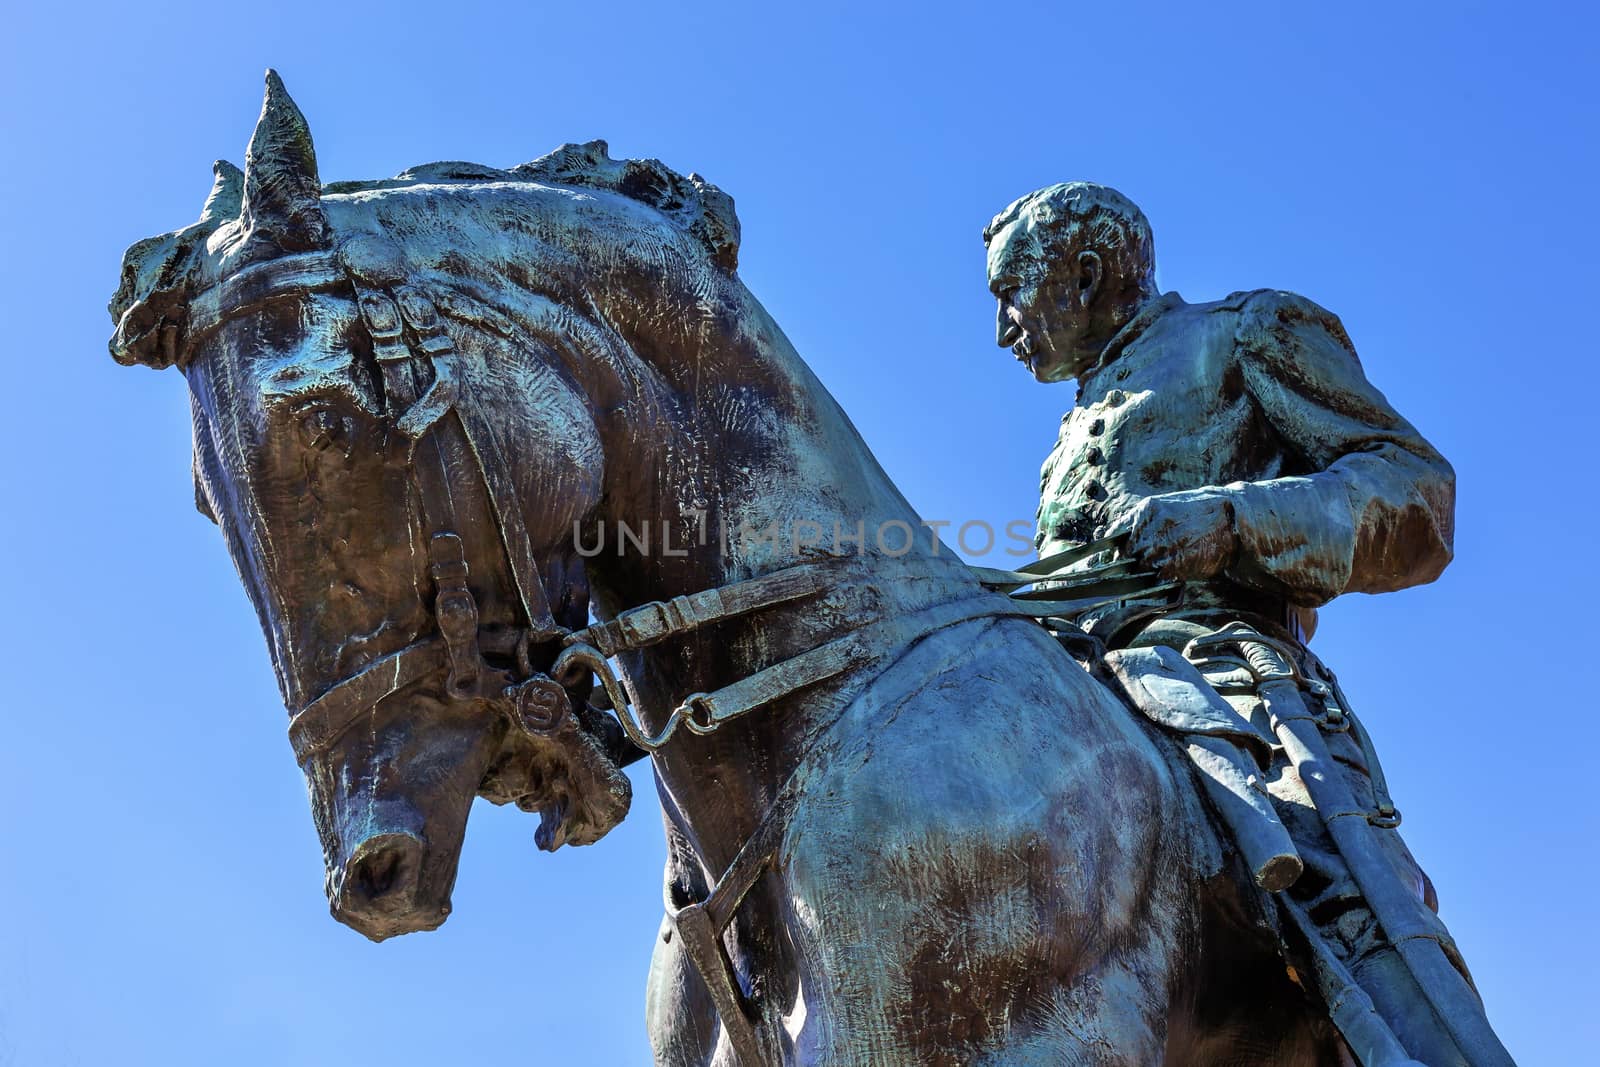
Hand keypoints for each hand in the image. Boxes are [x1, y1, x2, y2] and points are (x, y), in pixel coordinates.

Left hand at [1108, 491, 1237, 580]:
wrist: (1233, 518)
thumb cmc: (1197, 513)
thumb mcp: (1165, 507)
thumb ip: (1141, 523)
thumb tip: (1113, 542)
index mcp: (1144, 512)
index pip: (1112, 536)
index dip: (1105, 552)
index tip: (1101, 563)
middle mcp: (1149, 530)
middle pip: (1124, 558)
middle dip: (1127, 566)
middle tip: (1135, 569)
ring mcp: (1161, 550)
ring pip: (1139, 572)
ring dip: (1145, 576)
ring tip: (1162, 568)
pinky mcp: (1174, 567)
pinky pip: (1156, 582)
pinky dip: (1159, 583)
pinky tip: (1171, 574)